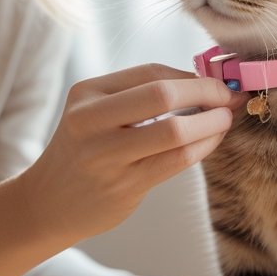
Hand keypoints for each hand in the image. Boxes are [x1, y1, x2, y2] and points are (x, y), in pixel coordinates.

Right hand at [17, 63, 244, 245]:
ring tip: (225, 119)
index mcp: (86, 93)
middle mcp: (91, 121)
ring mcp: (106, 156)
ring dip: (211, 123)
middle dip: (206, 93)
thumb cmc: (84, 150)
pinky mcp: (123, 187)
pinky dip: (202, 147)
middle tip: (229, 96)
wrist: (47, 202)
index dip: (191, 75)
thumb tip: (204, 81)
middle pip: (162, 95)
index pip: (150, 73)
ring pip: (174, 131)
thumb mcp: (95, 112)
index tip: (217, 79)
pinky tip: (211, 141)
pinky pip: (175, 161)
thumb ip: (139, 95)